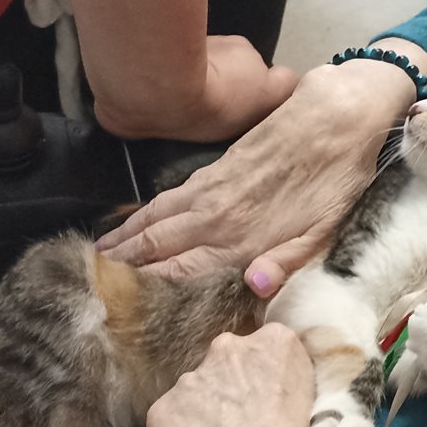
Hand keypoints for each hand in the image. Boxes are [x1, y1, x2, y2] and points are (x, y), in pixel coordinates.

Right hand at [97, 56, 419, 289]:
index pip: (179, 274)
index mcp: (242, 240)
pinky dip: (138, 216)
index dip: (147, 292)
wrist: (335, 116)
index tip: (117, 310)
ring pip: (153, 222)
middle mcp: (216, 218)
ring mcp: (209, 192)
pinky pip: (163, 199)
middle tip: (90, 293)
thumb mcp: (325, 231)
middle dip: (121, 271)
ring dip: (123, 244)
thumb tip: (253, 288)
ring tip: (94, 263)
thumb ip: (286, 262)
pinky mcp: (211, 172)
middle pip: (155, 249)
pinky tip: (127, 226)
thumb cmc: (336, 180)